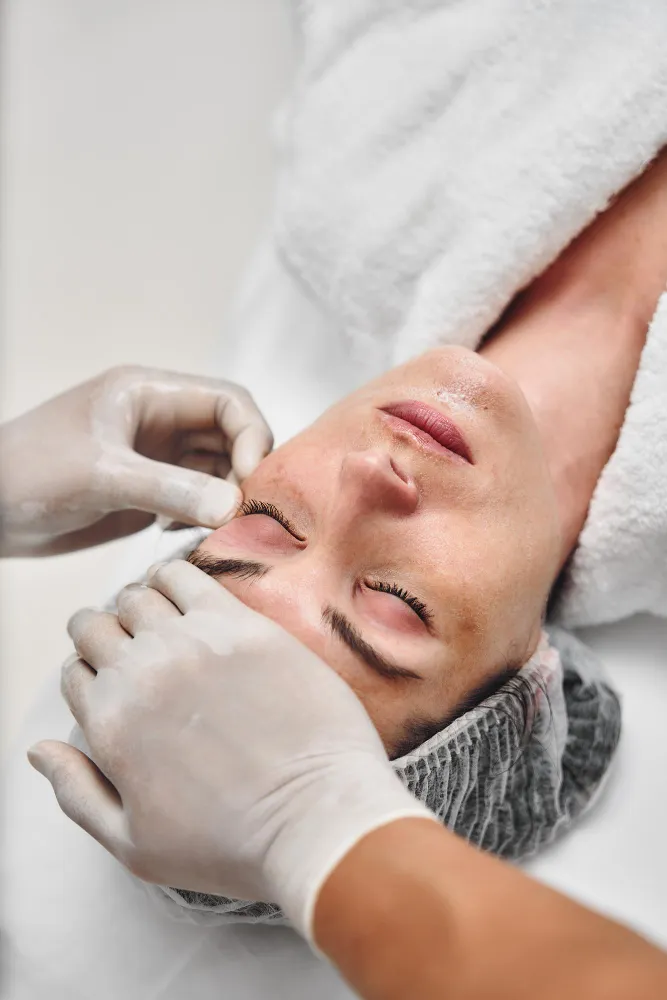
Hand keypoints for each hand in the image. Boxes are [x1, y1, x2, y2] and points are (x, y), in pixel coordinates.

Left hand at [0, 366, 271, 555]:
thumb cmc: (30, 473)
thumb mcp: (103, 477)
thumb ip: (171, 490)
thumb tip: (233, 507)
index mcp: (150, 394)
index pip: (229, 401)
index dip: (251, 436)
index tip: (250, 480)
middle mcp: (159, 421)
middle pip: (230, 436)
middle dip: (244, 471)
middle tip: (244, 513)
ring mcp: (155, 458)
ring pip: (217, 470)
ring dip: (226, 498)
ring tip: (222, 530)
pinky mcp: (148, 492)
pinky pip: (195, 499)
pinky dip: (204, 517)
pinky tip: (186, 536)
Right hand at [27, 560, 429, 936]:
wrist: (316, 820)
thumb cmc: (230, 845)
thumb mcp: (134, 845)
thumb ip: (76, 792)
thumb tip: (36, 748)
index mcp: (109, 724)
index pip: (75, 671)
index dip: (91, 672)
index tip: (116, 677)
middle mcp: (141, 674)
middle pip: (96, 623)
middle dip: (105, 631)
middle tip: (136, 645)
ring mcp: (192, 643)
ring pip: (137, 593)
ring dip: (139, 603)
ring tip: (163, 620)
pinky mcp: (242, 624)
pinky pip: (188, 575)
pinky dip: (175, 577)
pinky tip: (189, 596)